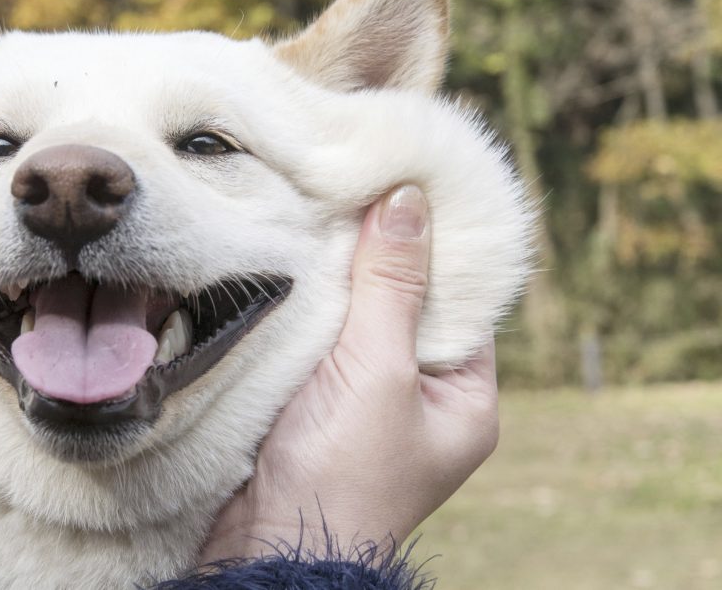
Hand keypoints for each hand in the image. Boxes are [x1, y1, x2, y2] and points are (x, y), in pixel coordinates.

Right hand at [201, 185, 498, 560]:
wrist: (269, 546)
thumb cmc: (342, 474)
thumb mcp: (379, 370)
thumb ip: (393, 285)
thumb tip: (409, 199)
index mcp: (465, 398)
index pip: (460, 301)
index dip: (435, 246)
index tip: (408, 189)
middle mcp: (423, 399)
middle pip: (407, 305)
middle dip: (379, 258)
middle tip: (356, 194)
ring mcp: (369, 403)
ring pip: (361, 319)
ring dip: (339, 281)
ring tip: (320, 220)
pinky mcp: (320, 404)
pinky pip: (324, 340)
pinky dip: (310, 307)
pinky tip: (293, 267)